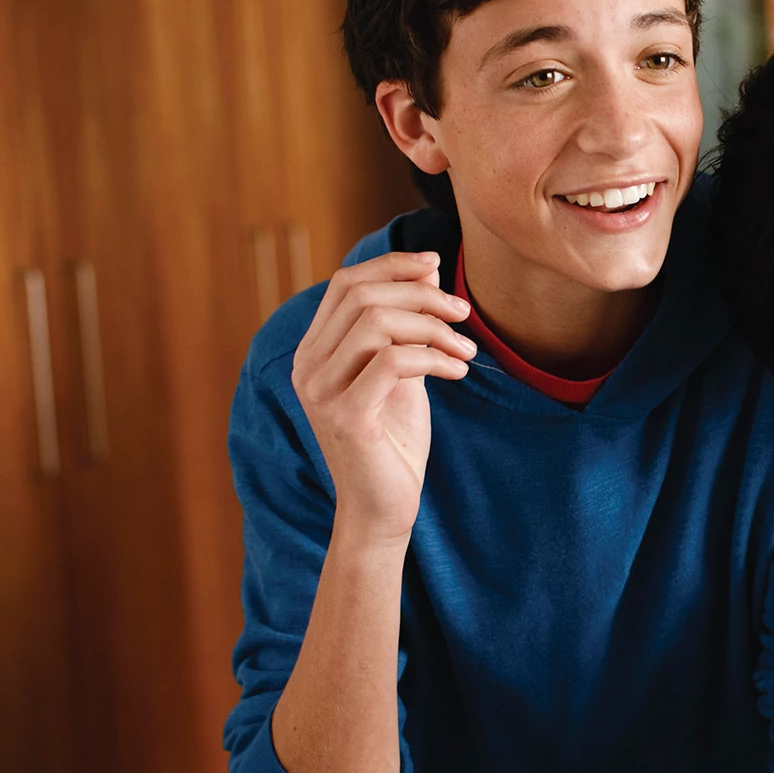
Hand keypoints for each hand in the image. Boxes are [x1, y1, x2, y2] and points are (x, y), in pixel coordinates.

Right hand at [289, 251, 473, 545]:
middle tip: (465, 314)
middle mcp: (307, 366)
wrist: (383, 509)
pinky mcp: (346, 417)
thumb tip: (428, 267)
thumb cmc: (394, 441)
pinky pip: (392, 362)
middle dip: (422, 295)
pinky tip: (459, 373)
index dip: (392, 265)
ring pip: (376, 324)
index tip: (437, 263)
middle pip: (363, 296)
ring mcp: (321, 392)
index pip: (345, 283)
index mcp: (315, 351)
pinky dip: (434, 359)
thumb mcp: (402, 372)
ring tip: (466, 353)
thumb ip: (408, 325)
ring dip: (433, 328)